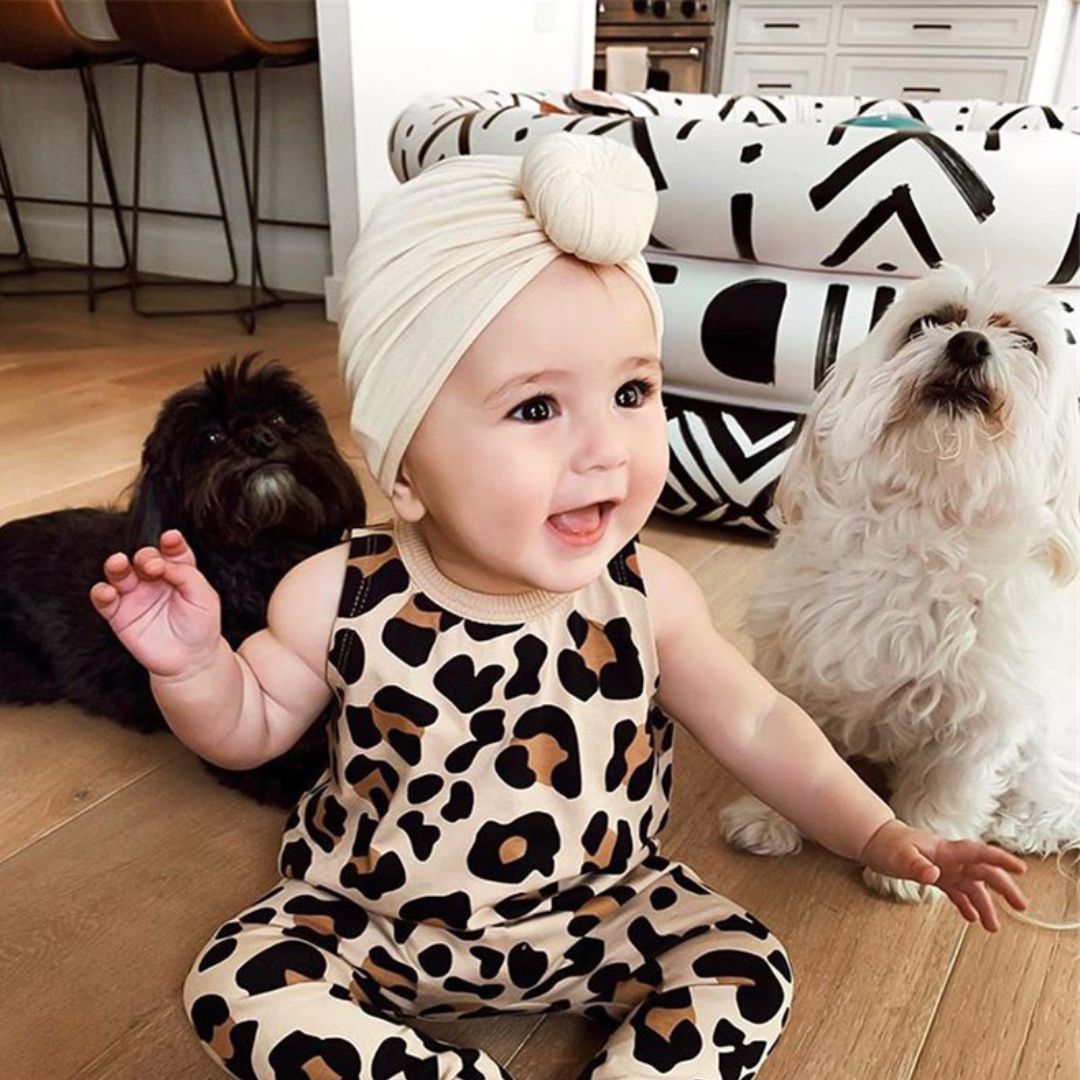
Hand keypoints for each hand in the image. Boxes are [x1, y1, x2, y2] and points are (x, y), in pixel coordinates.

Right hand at [89, 529, 220, 679]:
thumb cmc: (201, 627)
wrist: (190, 661)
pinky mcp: (119, 614)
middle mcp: (155, 580)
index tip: (171, 539)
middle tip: (151, 565)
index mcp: (179, 572)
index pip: (172, 550)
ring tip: (118, 564)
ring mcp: (135, 595)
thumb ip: (187, 575)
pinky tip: (108, 592)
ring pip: (119, 572)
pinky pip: (104, 599)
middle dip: (146, 556)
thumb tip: (165, 561)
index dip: (171, 542)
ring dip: (116, 565)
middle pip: (144, 557)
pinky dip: (101, 593)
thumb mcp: (205, 598)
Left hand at [860, 819, 1027, 930]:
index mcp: (947, 850)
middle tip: (1020, 906)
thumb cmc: (887, 843)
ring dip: (985, 905)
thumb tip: (933, 875)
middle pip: (984, 872)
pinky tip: (972, 917)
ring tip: (993, 926)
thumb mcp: (900, 856)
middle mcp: (951, 859)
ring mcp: (946, 868)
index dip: (1001, 859)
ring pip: (973, 887)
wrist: (875, 842)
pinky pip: (958, 892)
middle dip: (1004, 888)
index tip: (1020, 869)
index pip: (980, 853)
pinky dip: (966, 904)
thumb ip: (917, 866)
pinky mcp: (939, 877)